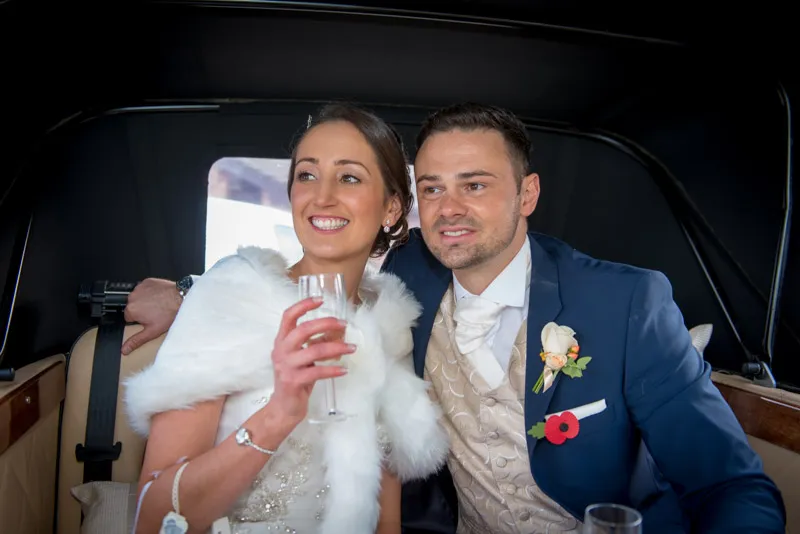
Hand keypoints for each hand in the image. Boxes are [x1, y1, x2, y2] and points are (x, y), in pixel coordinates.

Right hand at [122, 278, 180, 354]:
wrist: (182, 299)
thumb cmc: (169, 313)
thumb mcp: (152, 331)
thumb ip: (136, 341)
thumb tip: (124, 349)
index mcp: (131, 310)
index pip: (128, 318)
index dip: (139, 320)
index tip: (148, 319)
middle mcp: (132, 297)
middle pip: (133, 306)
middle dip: (141, 310)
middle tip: (155, 313)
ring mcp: (139, 287)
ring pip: (138, 297)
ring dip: (145, 300)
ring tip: (158, 305)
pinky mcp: (147, 281)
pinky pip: (144, 288)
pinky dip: (150, 292)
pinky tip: (159, 297)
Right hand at [267, 297, 352, 424]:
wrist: (284, 407)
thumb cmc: (295, 379)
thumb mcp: (302, 358)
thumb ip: (314, 343)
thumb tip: (336, 331)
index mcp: (281, 341)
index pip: (288, 317)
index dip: (303, 306)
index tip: (320, 300)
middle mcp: (281, 351)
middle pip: (303, 330)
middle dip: (325, 323)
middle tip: (344, 324)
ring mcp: (286, 366)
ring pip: (314, 351)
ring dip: (337, 347)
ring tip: (352, 348)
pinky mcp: (294, 381)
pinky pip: (317, 371)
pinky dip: (333, 370)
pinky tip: (344, 370)